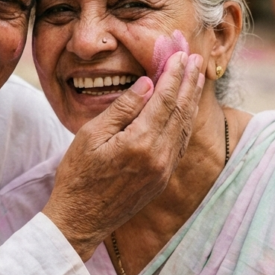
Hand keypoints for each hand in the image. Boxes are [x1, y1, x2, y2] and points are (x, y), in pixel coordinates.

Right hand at [43, 52, 203, 260]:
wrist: (80, 220)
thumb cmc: (78, 176)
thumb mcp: (91, 136)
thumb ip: (122, 108)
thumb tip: (147, 84)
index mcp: (140, 143)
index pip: (164, 100)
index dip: (173, 75)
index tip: (179, 54)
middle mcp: (159, 157)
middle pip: (180, 111)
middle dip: (188, 82)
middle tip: (195, 58)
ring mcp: (164, 170)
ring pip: (184, 127)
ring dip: (191, 100)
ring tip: (196, 77)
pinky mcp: (162, 179)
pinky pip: (180, 144)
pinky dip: (185, 121)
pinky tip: (186, 109)